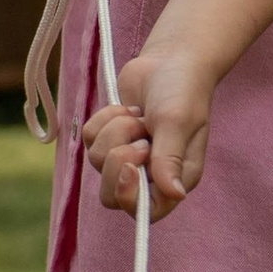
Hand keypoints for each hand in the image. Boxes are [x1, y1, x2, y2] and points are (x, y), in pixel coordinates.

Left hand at [86, 43, 214, 212]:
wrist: (170, 58)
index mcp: (175, 178)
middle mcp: (150, 173)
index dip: (131, 197)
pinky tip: (127, 108)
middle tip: (139, 134)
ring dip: (115, 132)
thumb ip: (169, 159)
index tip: (132, 166)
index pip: (147, 212)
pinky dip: (104, 120)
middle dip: (118, 160)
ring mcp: (128, 156)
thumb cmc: (183, 91)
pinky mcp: (109, 137)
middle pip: (112, 195)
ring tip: (138, 114)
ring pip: (99, 162)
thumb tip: (174, 195)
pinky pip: (89, 139)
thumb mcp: (177, 122)